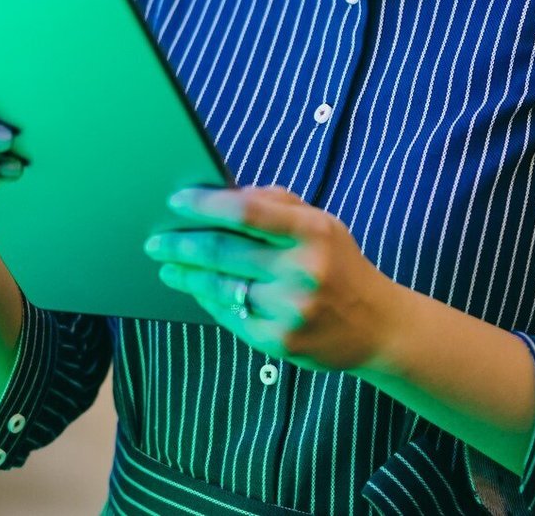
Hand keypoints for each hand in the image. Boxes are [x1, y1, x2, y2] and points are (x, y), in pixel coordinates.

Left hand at [145, 186, 397, 373]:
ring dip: (185, 275)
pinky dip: (207, 300)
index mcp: (312, 232)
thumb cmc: (339, 265)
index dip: (205, 205)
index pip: (246, 212)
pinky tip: (195, 289)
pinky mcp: (280, 341)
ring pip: (220, 286)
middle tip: (155, 241)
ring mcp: (290, 309)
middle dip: (181, 244)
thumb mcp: (321, 224)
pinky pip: (229, 315)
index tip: (175, 200)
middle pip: (223, 252)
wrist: (378, 327)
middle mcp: (302, 270)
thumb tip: (221, 194)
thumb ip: (275, 204)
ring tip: (167, 266)